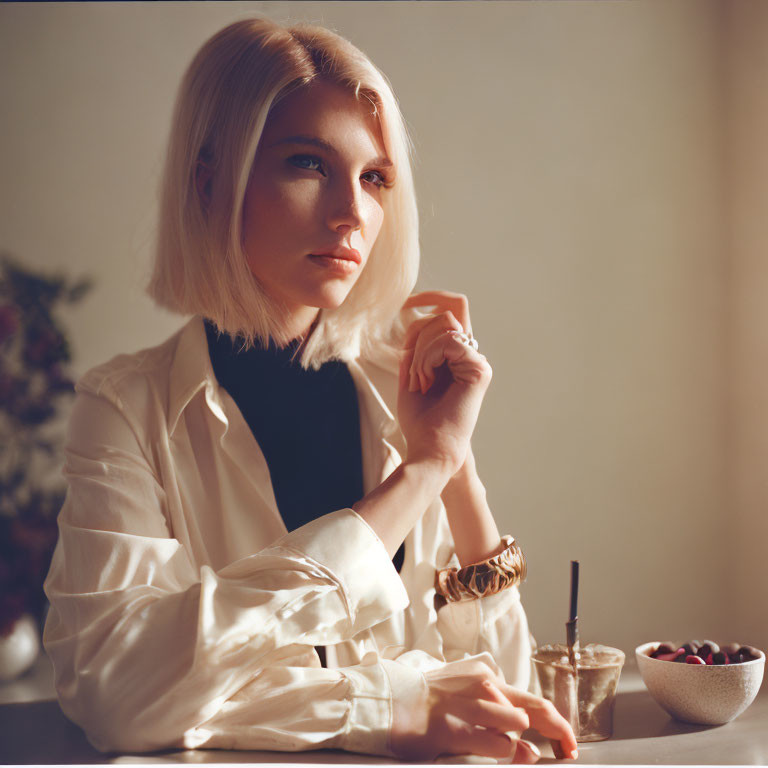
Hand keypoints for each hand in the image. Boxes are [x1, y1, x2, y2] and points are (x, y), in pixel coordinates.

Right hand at [390, 657, 577, 762]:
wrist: (388, 701)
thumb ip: (499, 722)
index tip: (568, 742)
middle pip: (532, 709)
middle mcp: (480, 684)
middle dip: (558, 731)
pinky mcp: (452, 728)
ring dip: (518, 744)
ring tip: (506, 747)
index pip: (530, 699)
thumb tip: (530, 750)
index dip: (557, 723)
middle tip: (568, 750)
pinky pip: (494, 744)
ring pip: (515, 724)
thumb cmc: (429, 704)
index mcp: (484, 676)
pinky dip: (503, 752)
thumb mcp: (467, 704)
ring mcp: (466, 705)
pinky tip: (492, 750)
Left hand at [397, 291, 491, 475]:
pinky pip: (449, 341)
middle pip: (444, 316)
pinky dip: (428, 358)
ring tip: (419, 382)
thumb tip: (416, 317)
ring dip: (421, 352)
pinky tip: (426, 381)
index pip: (449, 312)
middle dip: (417, 338)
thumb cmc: (419, 419)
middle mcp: (471, 356)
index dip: (431, 298)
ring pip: (445, 325)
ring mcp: (478, 361)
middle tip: (414, 376)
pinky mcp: (480, 369)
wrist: (429, 447)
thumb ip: (417, 345)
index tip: (408, 302)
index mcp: (457, 357)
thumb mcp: (412, 372)